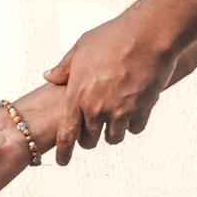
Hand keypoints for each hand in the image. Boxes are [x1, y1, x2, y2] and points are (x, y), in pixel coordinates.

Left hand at [46, 8, 173, 147]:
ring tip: (114, 119)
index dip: (63, 152)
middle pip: (90, 140)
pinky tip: (133, 110)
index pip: (66, 134)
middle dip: (90, 138)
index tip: (61, 161)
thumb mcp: (80, 48)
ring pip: (114, 138)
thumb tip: (49, 76)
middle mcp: (97, 108)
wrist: (147, 35)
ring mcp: (120, 111)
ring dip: (113, 132)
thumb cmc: (112, 37)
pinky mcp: (142, 110)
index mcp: (77, 95)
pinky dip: (133, 123)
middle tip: (93, 130)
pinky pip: (135, 128)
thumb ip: (64, 68)